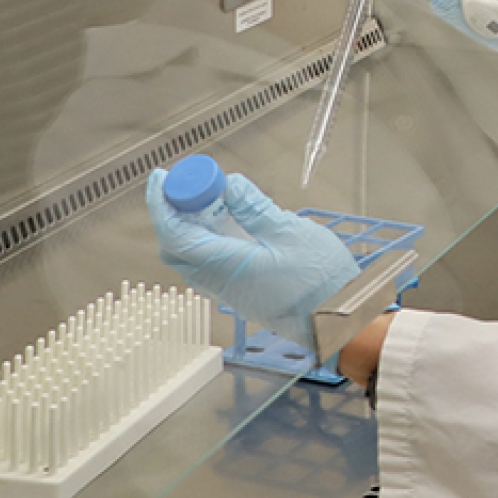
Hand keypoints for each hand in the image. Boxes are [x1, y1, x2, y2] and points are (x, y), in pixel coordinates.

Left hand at [146, 168, 359, 351]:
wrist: (335, 319)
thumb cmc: (319, 280)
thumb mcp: (290, 231)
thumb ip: (254, 208)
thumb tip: (229, 186)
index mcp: (226, 265)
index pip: (176, 234)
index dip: (162, 204)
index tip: (161, 178)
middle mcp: (219, 282)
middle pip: (175, 248)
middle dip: (173, 214)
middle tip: (188, 186)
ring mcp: (227, 291)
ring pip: (190, 258)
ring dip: (190, 228)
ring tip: (210, 201)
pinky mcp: (239, 293)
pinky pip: (207, 266)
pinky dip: (206, 241)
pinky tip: (229, 225)